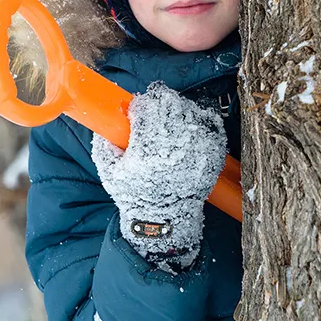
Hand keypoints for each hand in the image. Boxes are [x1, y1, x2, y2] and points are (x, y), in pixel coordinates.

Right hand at [92, 81, 225, 272]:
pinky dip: (199, 117)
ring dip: (177, 109)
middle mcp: (177, 146)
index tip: (136, 111)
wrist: (169, 218)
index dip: (139, 105)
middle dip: (158, 103)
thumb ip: (104, 144)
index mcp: (148, 150)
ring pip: (189, 108)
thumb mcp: (109, 173)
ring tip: (169, 123)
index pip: (146, 108)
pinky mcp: (215, 150)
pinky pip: (209, 120)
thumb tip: (105, 120)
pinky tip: (188, 127)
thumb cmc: (137, 195)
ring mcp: (200, 146)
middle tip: (153, 113)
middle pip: (169, 103)